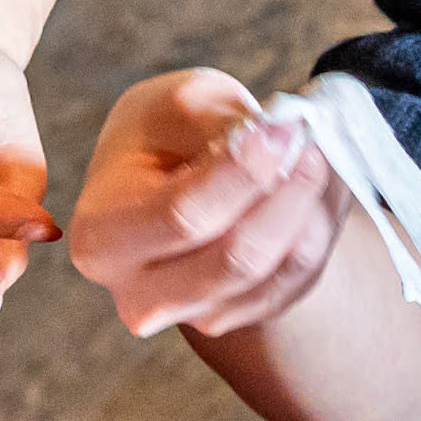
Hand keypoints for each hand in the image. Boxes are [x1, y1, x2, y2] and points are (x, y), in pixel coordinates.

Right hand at [69, 70, 346, 336]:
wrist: (173, 174)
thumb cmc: (166, 133)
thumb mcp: (177, 102)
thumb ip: (218, 118)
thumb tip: (276, 138)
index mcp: (102, 236)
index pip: (184, 216)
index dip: (243, 173)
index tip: (284, 127)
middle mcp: (139, 294)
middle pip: (236, 259)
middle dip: (288, 193)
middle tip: (311, 141)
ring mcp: (192, 317)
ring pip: (277, 272)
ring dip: (311, 207)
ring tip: (316, 153)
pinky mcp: (241, 318)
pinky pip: (299, 280)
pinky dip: (317, 228)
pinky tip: (315, 186)